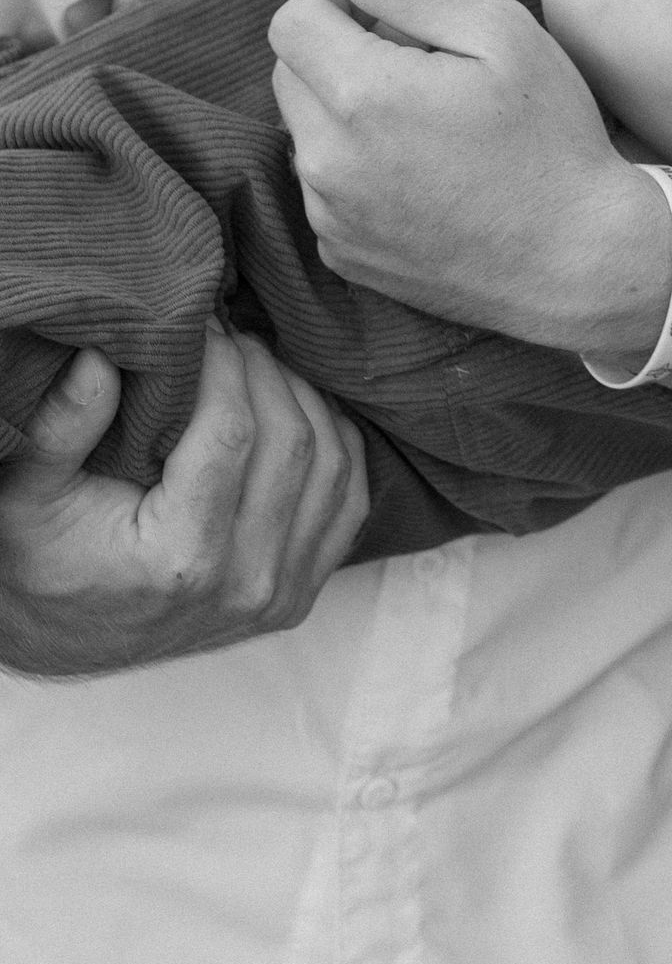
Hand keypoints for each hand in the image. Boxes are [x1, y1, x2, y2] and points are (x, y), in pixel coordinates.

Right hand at [0, 329, 368, 676]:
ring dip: (305, 400)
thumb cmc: (44, 561)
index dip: (225, 364)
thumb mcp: (28, 494)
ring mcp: (281, 593)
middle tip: (231, 337)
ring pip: (332, 465)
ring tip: (260, 368)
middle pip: (291, 441)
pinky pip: (349, 503)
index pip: (232, 431)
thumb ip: (60, 426)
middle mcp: (243, 582)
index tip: (204, 325)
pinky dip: (336, 446)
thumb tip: (102, 355)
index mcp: (179, 558)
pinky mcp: (302, 595)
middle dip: (265, 371)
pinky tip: (301, 412)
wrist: (66, 638)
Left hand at [269, 0, 669, 342]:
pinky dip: (356, 172)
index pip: (291, 19)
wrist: (581, 261)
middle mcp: (327, 161)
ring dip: (346, 115)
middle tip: (422, 70)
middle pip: (289, 74)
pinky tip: (423, 177)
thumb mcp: (497, 35)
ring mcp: (331, 216)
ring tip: (427, 129)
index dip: (338, 2)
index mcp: (362, 95)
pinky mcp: (344, 255)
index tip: (390, 18)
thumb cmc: (551, 140)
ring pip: (305, 133)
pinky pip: (323, 190)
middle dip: (339, 56)